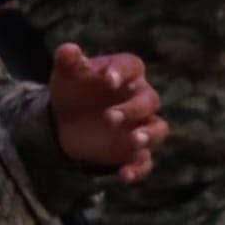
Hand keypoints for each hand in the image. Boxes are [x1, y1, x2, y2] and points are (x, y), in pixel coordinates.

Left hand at [48, 42, 167, 183]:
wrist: (67, 120)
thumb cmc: (73, 89)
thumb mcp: (66, 74)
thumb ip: (68, 60)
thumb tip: (69, 50)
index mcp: (125, 72)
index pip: (133, 67)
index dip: (123, 72)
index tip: (108, 79)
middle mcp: (139, 97)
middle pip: (149, 100)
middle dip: (133, 109)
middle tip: (109, 117)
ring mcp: (140, 124)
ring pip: (158, 129)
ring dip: (149, 135)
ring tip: (133, 141)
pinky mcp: (134, 151)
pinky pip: (145, 161)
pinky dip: (138, 169)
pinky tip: (123, 175)